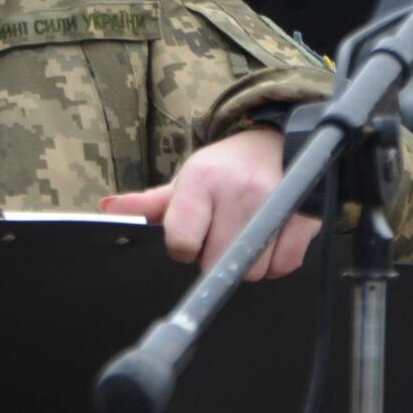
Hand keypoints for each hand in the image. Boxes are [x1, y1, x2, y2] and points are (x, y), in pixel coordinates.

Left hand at [99, 126, 321, 279]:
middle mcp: (239, 191)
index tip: (193, 234)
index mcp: (202, 180)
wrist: (279, 141)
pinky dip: (275, 262)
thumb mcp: (187, 179)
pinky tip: (271, 238)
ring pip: (252, 271)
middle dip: (216, 258)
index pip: (180, 243)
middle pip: (216, 264)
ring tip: (247, 234)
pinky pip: (283, 266)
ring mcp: (275, 204)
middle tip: (222, 236)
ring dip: (247, 263)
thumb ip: (150, 203)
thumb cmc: (225, 168)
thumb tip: (107, 209)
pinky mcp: (304, 217)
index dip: (184, 246)